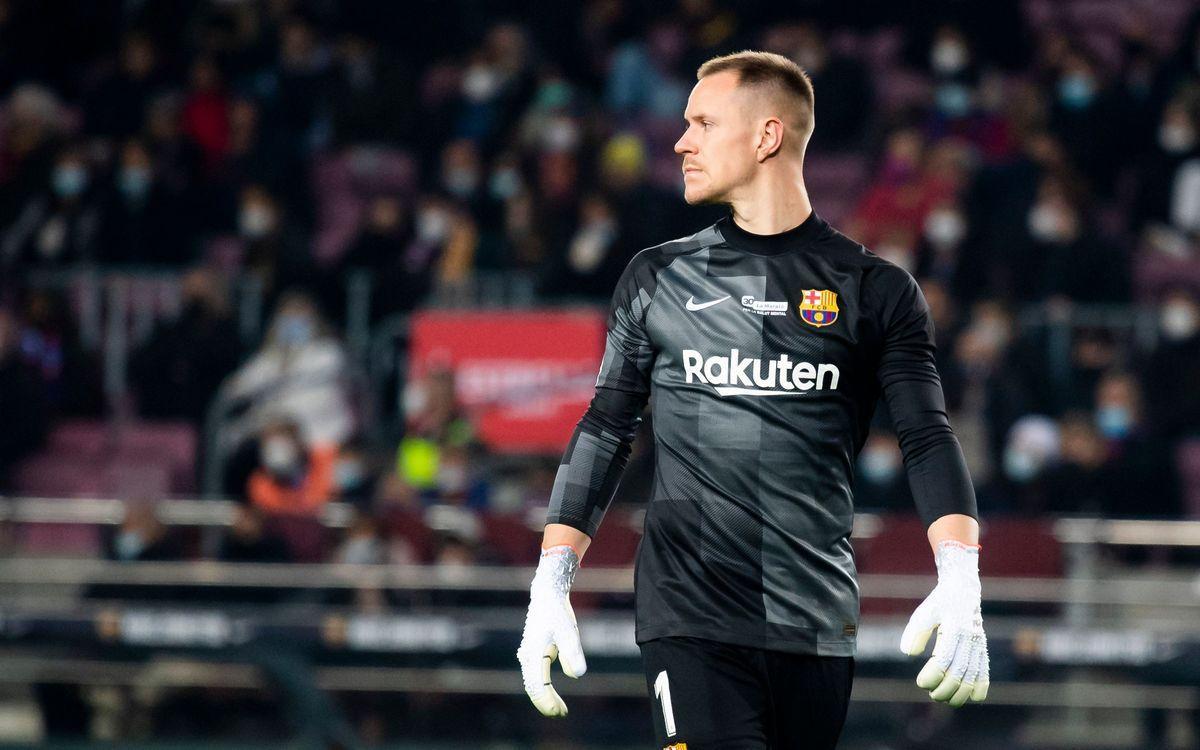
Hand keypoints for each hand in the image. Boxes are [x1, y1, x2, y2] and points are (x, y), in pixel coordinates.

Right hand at [517, 545, 586, 715]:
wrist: (547, 595)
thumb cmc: (558, 613)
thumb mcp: (569, 632)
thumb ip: (573, 653)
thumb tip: (577, 675)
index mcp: (534, 654)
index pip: (538, 685)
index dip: (548, 701)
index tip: (560, 712)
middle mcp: (527, 657)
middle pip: (533, 688)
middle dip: (547, 703)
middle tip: (562, 714)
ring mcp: (529, 655)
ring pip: (533, 683)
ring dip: (545, 697)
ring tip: (560, 709)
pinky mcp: (534, 653)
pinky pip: (536, 677)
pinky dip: (544, 689)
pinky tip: (554, 696)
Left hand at [900, 540, 989, 706]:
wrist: (963, 589)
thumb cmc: (939, 603)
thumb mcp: (924, 613)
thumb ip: (916, 632)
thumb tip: (909, 653)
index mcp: (954, 627)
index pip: (945, 658)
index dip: (934, 674)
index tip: (921, 682)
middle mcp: (969, 637)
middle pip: (960, 671)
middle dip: (946, 688)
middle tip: (931, 694)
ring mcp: (978, 643)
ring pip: (973, 674)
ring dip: (960, 692)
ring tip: (945, 699)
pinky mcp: (982, 647)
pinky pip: (985, 670)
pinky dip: (981, 685)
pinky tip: (973, 697)